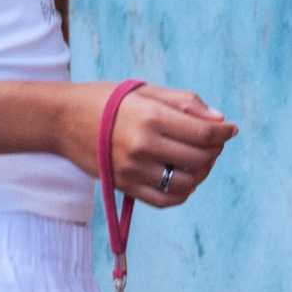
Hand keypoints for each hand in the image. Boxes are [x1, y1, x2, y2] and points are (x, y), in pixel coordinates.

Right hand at [77, 81, 235, 206]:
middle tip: (212, 143)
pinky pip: (165, 200)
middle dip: (214, 151)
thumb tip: (219, 120)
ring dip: (201, 173)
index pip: (204, 133)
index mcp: (151, 117)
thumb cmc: (105, 100)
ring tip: (197, 161)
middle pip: (200, 160)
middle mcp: (144, 146)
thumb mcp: (145, 91)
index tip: (230, 129)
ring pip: (187, 183)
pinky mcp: (125, 186)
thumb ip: (184, 103)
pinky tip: (181, 177)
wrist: (61, 119)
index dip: (224, 133)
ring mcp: (133, 170)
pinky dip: (182, 192)